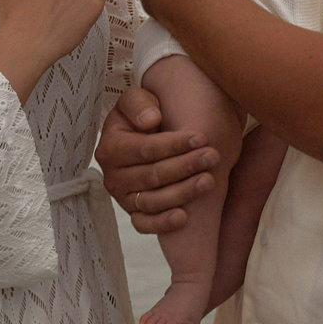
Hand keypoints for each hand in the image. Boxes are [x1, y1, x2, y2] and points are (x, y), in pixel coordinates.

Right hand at [97, 85, 219, 232]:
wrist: (142, 133)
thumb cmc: (142, 115)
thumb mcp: (136, 99)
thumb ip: (139, 104)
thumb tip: (150, 120)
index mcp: (110, 148)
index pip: (145, 150)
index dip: (173, 145)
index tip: (201, 137)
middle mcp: (113, 176)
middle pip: (152, 176)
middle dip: (184, 166)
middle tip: (213, 156)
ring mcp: (123, 198)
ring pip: (152, 201)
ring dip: (182, 193)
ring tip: (209, 181)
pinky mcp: (134, 213)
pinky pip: (145, 224)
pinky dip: (162, 224)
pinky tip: (184, 217)